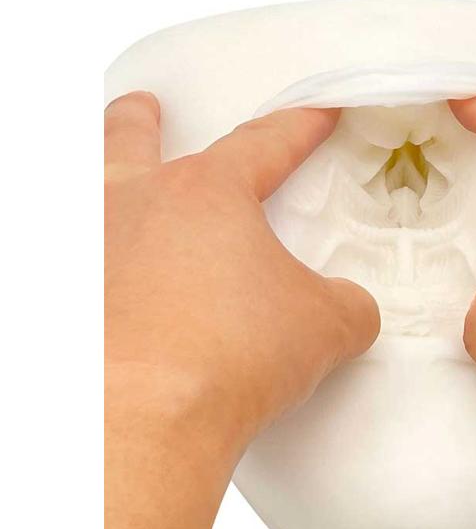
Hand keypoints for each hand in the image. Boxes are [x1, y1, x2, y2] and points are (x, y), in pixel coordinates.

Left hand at [105, 95, 378, 528]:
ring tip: (119, 195)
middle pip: (133, 139)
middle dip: (142, 120)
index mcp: (207, 192)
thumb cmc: (229, 356)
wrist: (145, 420)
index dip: (298, 127)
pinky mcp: (73, 304)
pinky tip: (117, 293)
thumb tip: (350, 308)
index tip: (317, 116)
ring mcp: (94, 253)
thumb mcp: (327, 325)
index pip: (263, 143)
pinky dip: (100, 266)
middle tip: (146, 108)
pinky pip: (87, 265)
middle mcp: (137, 207)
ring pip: (94, 196)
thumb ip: (350, 305)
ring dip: (107, 185)